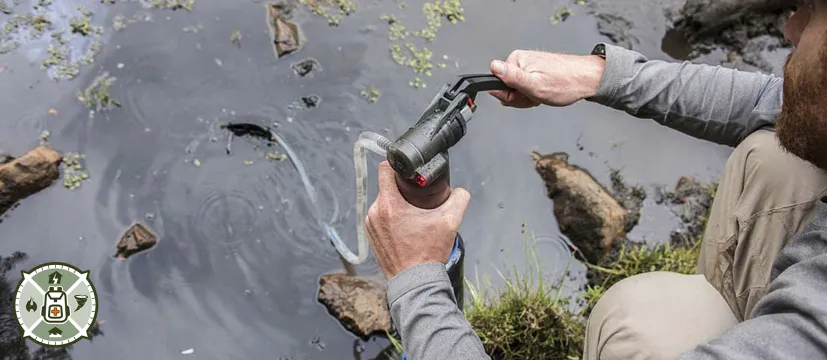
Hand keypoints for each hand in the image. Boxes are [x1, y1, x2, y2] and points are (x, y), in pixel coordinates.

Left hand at [365, 161, 470, 278]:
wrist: (415, 281)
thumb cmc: (428, 254)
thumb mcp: (450, 222)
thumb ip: (459, 200)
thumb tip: (460, 191)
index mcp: (389, 205)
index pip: (384, 169)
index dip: (397, 165)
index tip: (408, 170)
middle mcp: (375, 213)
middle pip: (386, 187)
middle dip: (401, 189)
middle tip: (417, 198)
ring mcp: (370, 225)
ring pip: (383, 202)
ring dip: (396, 204)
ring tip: (412, 215)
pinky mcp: (371, 236)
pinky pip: (379, 217)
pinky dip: (390, 218)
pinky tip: (405, 227)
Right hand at [488, 50, 605, 107]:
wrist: (587, 79)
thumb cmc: (565, 83)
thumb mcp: (535, 85)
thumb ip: (512, 77)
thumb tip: (493, 67)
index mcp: (516, 60)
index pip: (497, 85)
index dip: (511, 96)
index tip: (525, 96)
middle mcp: (521, 61)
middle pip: (506, 88)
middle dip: (521, 98)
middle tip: (536, 96)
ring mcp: (528, 66)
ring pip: (517, 90)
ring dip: (529, 97)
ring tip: (543, 93)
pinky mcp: (535, 70)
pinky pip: (526, 87)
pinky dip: (535, 93)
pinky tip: (545, 92)